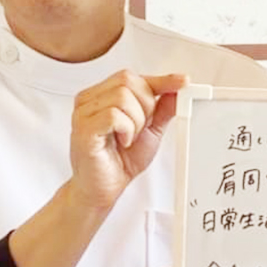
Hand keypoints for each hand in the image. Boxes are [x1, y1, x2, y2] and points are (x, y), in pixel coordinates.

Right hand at [69, 71, 187, 211]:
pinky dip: (127, 129)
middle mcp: (89, 100)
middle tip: (140, 128)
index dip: (160, 80)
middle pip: (127, 81)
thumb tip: (177, 89)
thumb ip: (162, 108)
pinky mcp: (83, 129)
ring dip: (136, 121)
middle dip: (145, 106)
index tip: (182, 82)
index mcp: (102, 96)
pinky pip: (114, 115)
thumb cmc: (120, 160)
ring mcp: (83, 113)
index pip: (132, 77)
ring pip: (122, 97)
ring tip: (129, 138)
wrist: (103, 189)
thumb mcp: (150, 130)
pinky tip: (123, 141)